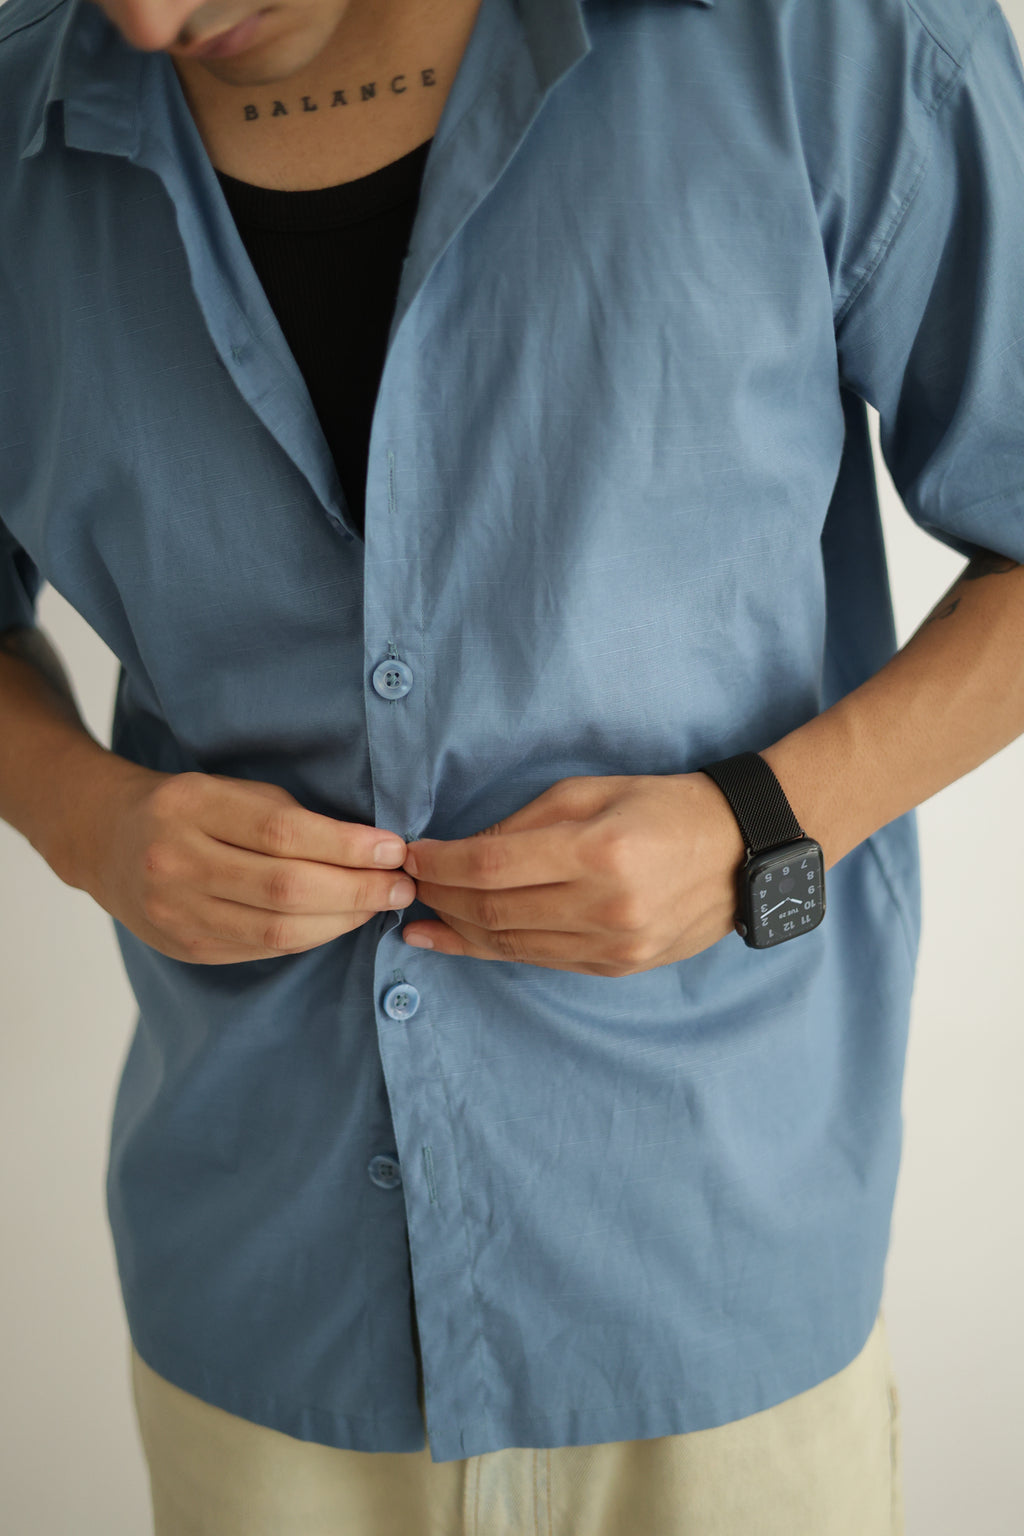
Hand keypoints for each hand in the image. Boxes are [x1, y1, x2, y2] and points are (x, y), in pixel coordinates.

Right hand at [75, 764, 414, 963]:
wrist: (106, 840)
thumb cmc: (188, 807)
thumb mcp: (229, 789)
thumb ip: (290, 816)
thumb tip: (371, 848)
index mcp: (191, 806)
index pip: (282, 832)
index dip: (346, 846)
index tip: (394, 849)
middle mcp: (176, 861)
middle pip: (285, 888)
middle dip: (357, 890)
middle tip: (402, 885)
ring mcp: (176, 911)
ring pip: (277, 929)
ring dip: (342, 920)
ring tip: (380, 905)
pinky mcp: (184, 947)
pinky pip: (262, 949)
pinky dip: (311, 937)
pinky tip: (340, 922)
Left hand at [400, 773, 746, 975]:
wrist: (741, 849)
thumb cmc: (662, 805)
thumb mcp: (591, 791)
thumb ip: (523, 823)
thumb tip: (461, 852)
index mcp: (599, 852)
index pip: (492, 866)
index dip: (440, 864)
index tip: (410, 855)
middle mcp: (607, 907)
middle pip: (494, 911)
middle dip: (439, 897)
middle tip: (408, 883)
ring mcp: (615, 945)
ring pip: (511, 945)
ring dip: (457, 930)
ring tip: (421, 914)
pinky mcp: (618, 966)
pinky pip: (539, 961)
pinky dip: (492, 951)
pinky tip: (458, 939)